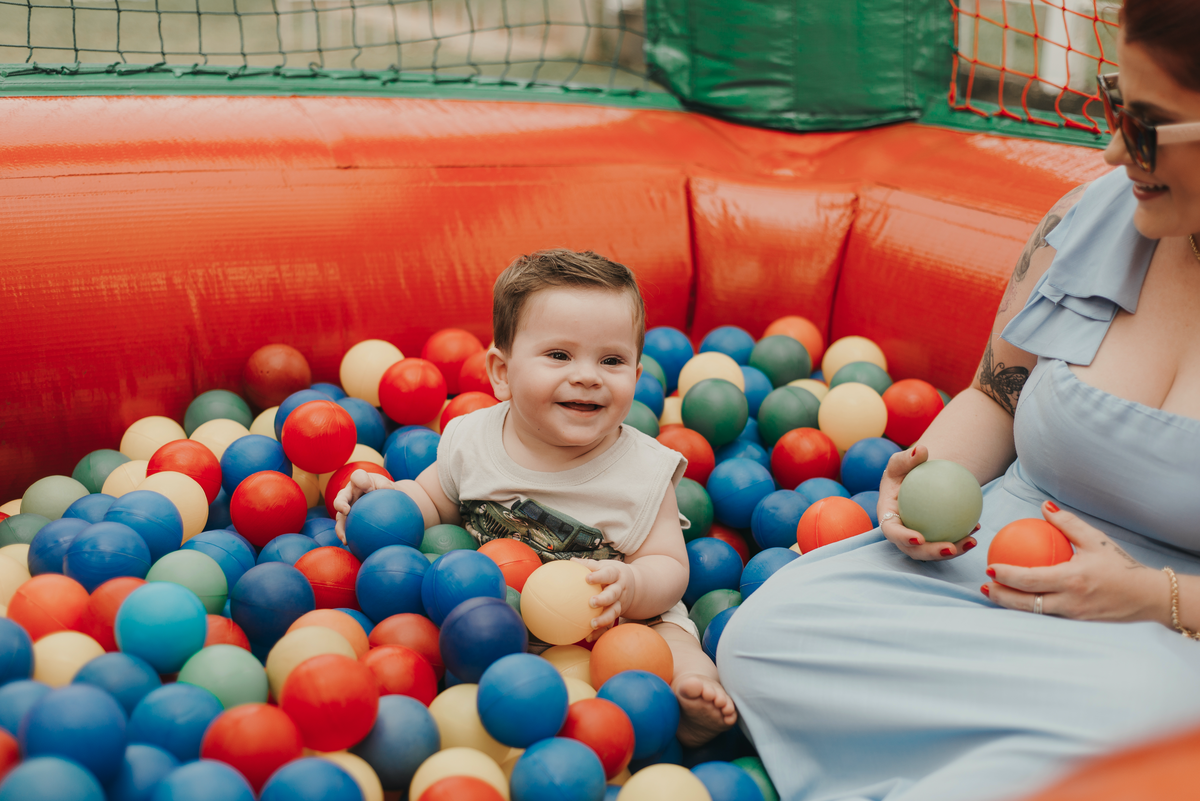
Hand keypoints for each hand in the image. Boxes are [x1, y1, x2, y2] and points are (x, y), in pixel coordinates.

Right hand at [333, 469, 396, 543]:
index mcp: (360, 480)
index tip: (369, 488)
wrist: (382, 497)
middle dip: (341, 503)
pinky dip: (344, 534)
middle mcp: (349, 492)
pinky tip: (348, 543)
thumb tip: (389, 490)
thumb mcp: (387, 486)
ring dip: (340, 526)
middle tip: (346, 510)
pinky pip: (342, 526)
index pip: (358, 476)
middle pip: (341, 496)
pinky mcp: (345, 517)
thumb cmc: (385, 489)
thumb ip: (387, 487)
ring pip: (339, 516)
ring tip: (344, 536)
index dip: (362, 481)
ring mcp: (345, 505)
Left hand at [572, 558, 625, 639]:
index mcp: (615, 575)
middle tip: (592, 603)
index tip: (587, 578)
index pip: (608, 574)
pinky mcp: (617, 613)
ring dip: (604, 619)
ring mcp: (620, 602)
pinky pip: (610, 624)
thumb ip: (588, 565)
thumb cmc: (611, 573)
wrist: (634, 584)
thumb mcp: (604, 565)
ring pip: (614, 611)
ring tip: (592, 625)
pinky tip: (589, 637)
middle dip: (604, 599)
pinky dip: (601, 631)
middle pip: (613, 594)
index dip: (599, 576)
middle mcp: (619, 589)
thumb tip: (570, 561)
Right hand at [879, 445, 978, 561]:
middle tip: (951, 548)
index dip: (903, 539)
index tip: (920, 539)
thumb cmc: (904, 469)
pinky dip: (961, 537)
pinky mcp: (933, 537)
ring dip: (954, 550)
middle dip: (932, 553)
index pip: (892, 531)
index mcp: (888, 517)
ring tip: (972, 541)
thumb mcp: (901, 462)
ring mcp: (917, 538)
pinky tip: (977, 527)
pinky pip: (947, 540)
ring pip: (934, 550)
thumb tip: (921, 450)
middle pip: (914, 550)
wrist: (915, 479)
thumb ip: (908, 458)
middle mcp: (901, 532)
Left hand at [982, 501, 1170, 622]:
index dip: (1007, 575)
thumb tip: (1044, 507)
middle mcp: (1070, 602)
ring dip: (1011, 605)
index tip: (990, 567)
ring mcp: (1073, 616)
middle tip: (985, 585)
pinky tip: (1020, 600)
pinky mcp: (1077, 624)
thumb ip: (1067, 523)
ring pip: (1034, 613)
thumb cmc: (1121, 566)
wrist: (1148, 597)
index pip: (1030, 579)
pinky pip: (1047, 616)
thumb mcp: (1096, 540)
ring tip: (995, 594)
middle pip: (1025, 603)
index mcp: (1072, 580)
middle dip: (1000, 596)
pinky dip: (1030, 609)